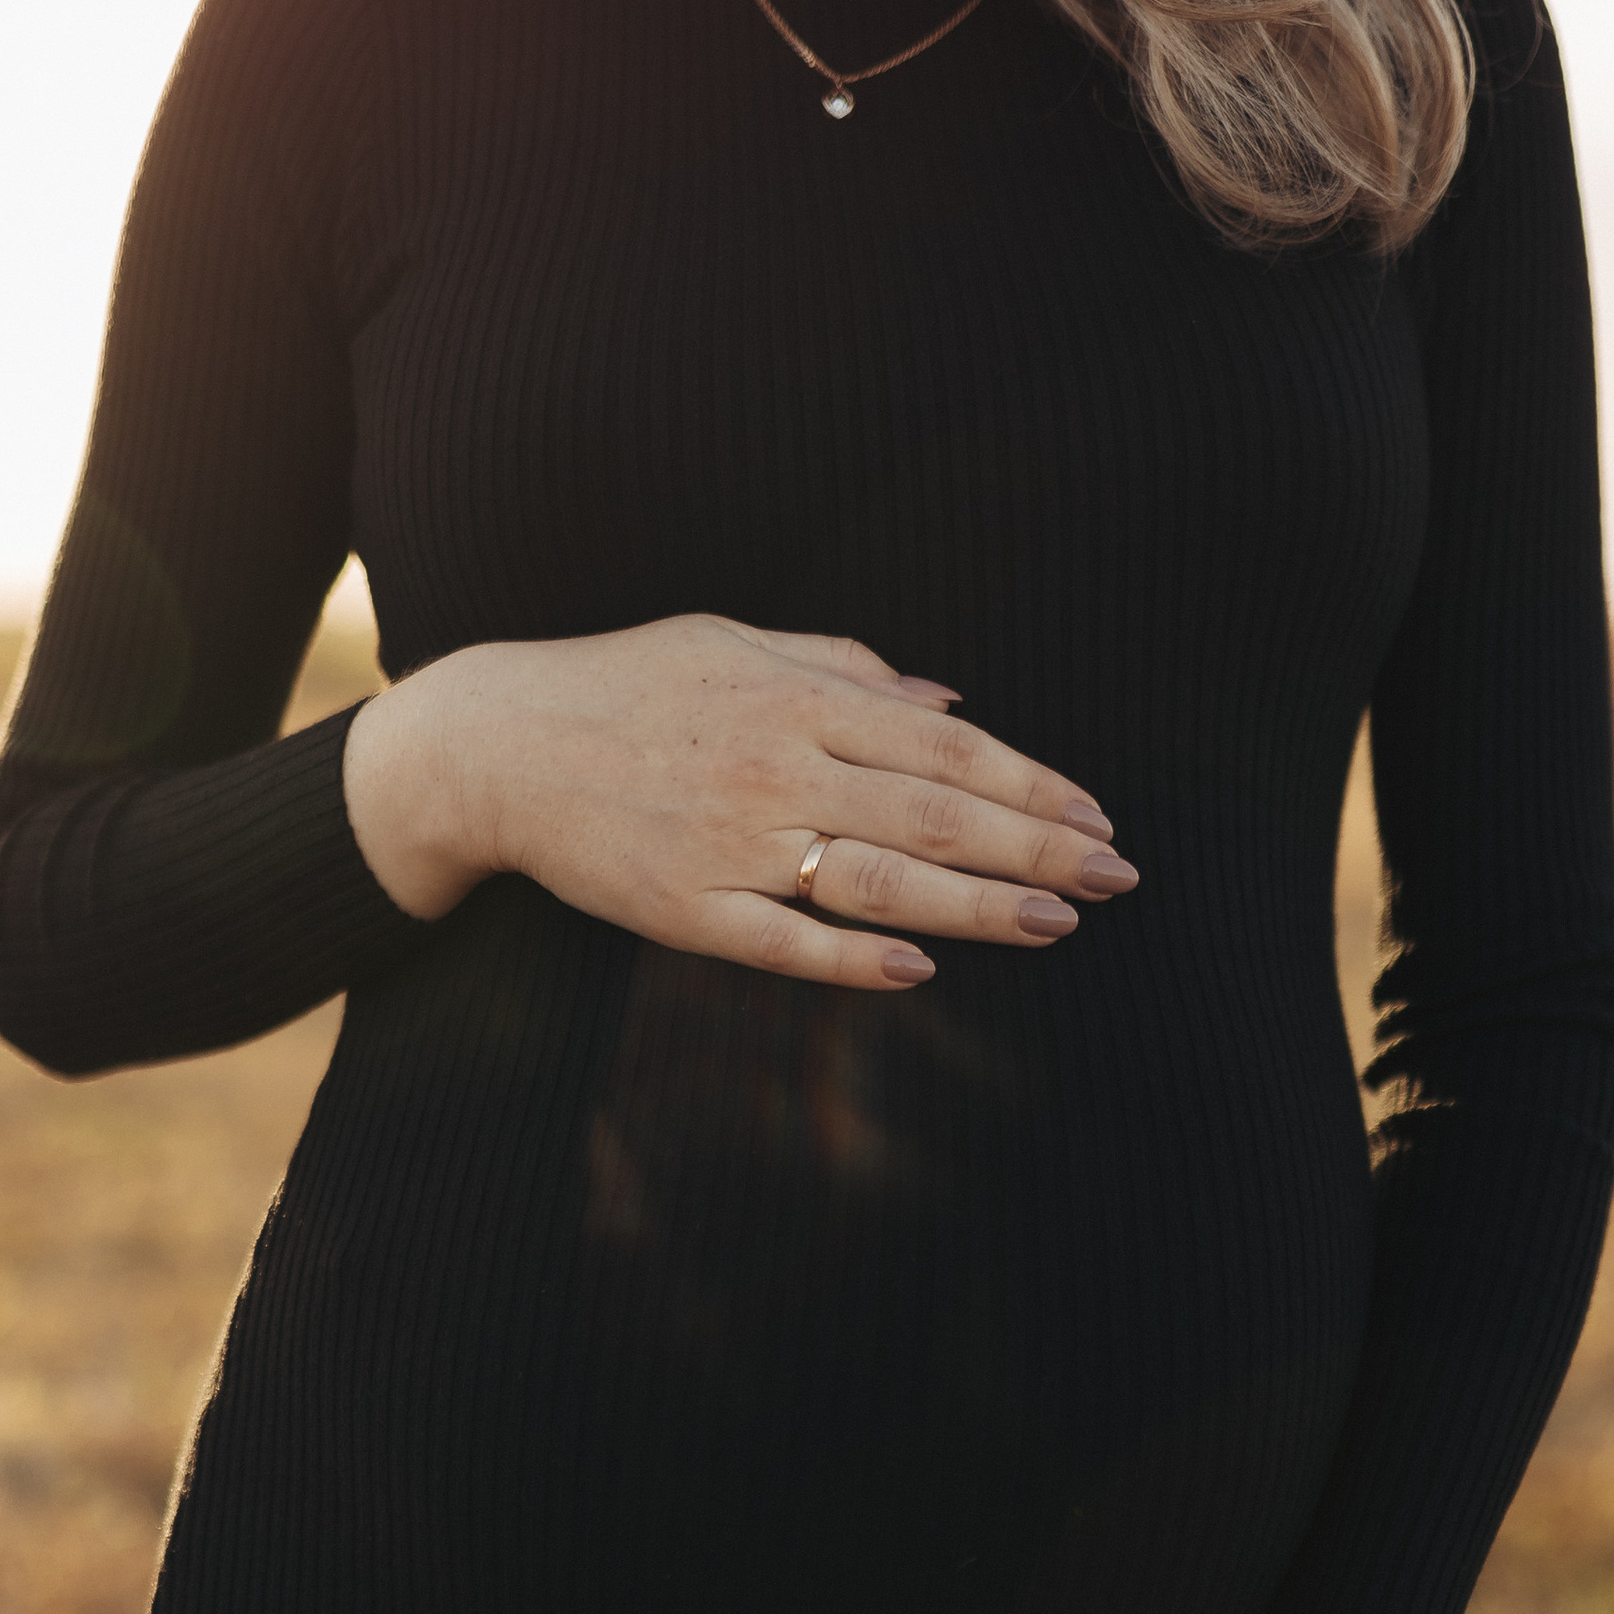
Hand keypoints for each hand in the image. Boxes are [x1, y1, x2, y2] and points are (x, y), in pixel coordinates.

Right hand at [339, 615, 1138, 989]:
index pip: (947, 746)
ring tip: (1055, 925)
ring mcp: (734, 844)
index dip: (1030, 785)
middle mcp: (779, 769)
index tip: (1094, 817)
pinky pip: (785, 943)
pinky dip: (856, 961)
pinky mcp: (686, 909)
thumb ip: (846, 669)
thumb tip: (948, 699)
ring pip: (880, 883)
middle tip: (1116, 879)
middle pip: (935, 815)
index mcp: (800, 700)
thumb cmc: (627, 686)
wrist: (497, 744)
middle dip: (1036, 850)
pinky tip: (924, 972)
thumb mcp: (739, 641)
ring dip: (977, 910)